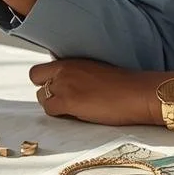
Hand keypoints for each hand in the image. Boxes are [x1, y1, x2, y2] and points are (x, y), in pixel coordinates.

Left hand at [28, 58, 173, 128]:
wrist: (137, 92)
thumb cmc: (124, 83)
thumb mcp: (96, 70)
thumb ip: (79, 73)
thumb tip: (71, 85)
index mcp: (72, 60)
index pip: (43, 67)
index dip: (47, 79)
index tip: (59, 88)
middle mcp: (64, 69)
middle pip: (36, 78)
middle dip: (44, 90)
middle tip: (61, 100)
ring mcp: (64, 84)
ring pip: (41, 97)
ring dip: (52, 104)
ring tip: (73, 109)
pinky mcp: (68, 101)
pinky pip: (50, 110)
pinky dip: (59, 115)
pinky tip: (76, 115)